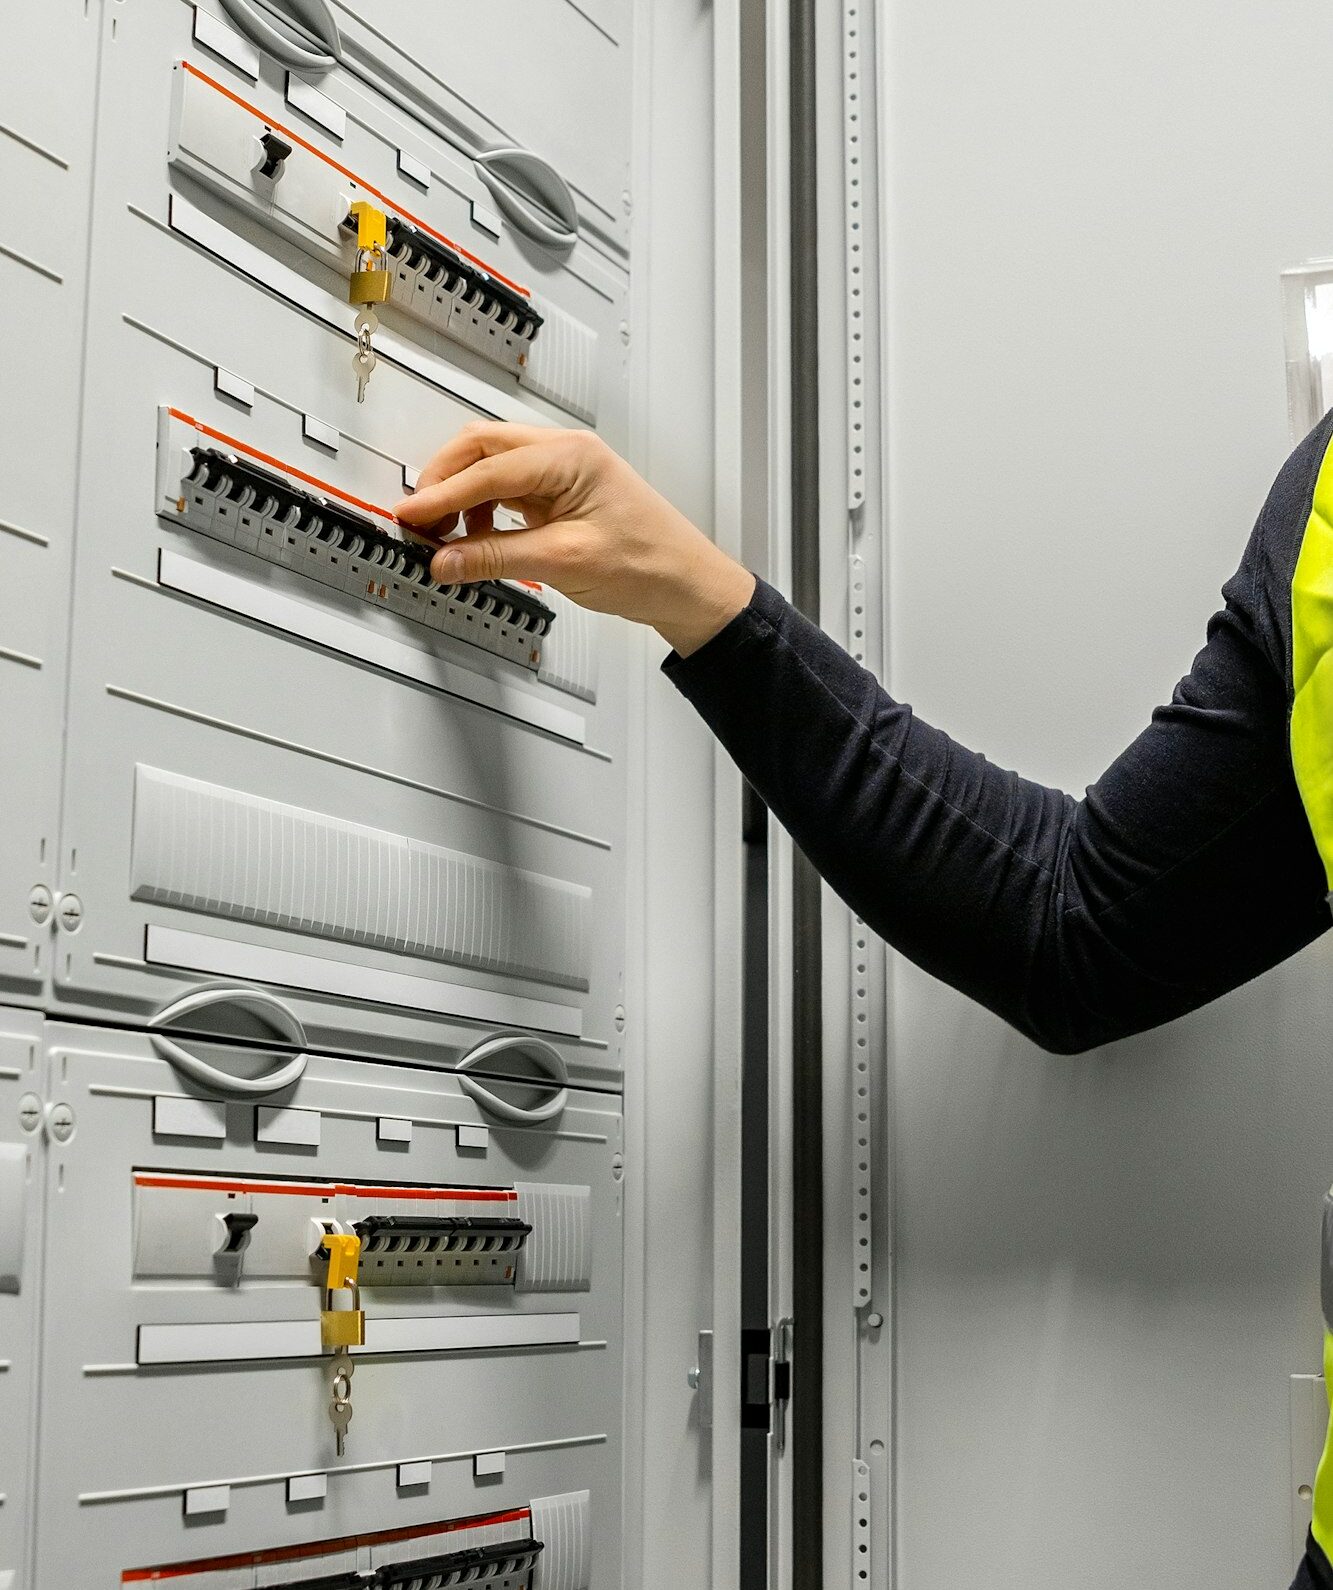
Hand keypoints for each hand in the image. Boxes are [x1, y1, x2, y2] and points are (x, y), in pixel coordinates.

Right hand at [392, 421, 754, 657]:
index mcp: (570, 455)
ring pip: (491, 469)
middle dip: (443, 482)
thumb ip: (497, 558)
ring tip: (445, 538)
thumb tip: (446, 561)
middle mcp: (564, 454)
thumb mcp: (566, 562)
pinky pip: (506, 493)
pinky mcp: (560, 497)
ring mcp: (562, 473)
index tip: (409, 515)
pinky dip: (482, 513)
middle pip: (481, 450)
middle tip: (417, 521)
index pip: (488, 468)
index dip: (441, 494)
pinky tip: (476, 540)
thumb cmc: (650, 564)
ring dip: (461, 498)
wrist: (687, 585)